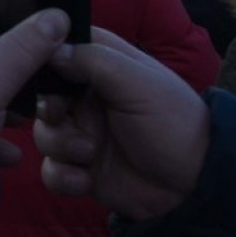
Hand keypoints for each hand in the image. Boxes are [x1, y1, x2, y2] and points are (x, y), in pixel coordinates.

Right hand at [33, 26, 209, 221]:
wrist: (196, 187)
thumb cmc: (173, 123)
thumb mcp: (138, 83)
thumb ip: (93, 60)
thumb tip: (50, 49)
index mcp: (102, 68)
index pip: (60, 50)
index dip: (44, 58)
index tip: (39, 69)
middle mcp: (87, 100)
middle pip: (42, 95)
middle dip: (48, 109)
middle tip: (62, 116)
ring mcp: (81, 135)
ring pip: (43, 133)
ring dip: (60, 144)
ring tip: (89, 153)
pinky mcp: (80, 169)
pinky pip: (51, 170)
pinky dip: (63, 176)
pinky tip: (86, 179)